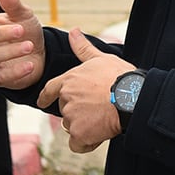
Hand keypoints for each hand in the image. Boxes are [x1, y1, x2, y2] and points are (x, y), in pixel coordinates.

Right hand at [0, 0, 44, 89]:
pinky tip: (30, 64)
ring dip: (11, 51)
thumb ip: (11, 1)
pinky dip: (16, 70)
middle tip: (21, 30)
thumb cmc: (26, 31)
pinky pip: (1, 76)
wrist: (41, 54)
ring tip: (30, 46)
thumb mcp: (23, 14)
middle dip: (2, 34)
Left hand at [37, 28, 133, 152]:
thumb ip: (83, 48)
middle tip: (98, 108)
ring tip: (103, 119)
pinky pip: (78, 144)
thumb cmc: (119, 76)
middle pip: (65, 110)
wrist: (132, 97)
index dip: (45, 97)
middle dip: (78, 111)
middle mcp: (66, 99)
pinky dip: (87, 142)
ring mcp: (72, 117)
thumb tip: (74, 31)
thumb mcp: (101, 58)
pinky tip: (99, 135)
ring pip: (73, 126)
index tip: (42, 102)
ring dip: (84, 126)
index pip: (49, 90)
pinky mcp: (80, 134)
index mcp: (68, 80)